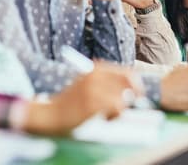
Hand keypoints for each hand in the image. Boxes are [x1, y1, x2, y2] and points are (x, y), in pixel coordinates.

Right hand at [22, 63, 138, 134]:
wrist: (50, 114)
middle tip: (126, 106)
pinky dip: (114, 116)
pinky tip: (104, 118)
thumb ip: (109, 84)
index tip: (137, 95)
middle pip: (130, 83)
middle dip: (133, 96)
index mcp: (96, 68)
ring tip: (108, 114)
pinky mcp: (93, 103)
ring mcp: (94, 89)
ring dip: (120, 109)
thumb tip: (137, 90)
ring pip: (125, 98)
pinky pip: (117, 109)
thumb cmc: (71, 103)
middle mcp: (96, 75)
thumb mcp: (89, 85)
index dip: (136, 85)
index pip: (127, 72)